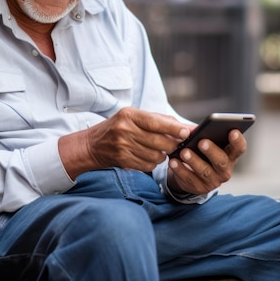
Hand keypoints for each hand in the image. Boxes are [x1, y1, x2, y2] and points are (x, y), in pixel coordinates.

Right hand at [59, 107, 190, 177]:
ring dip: (163, 155)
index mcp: (129, 115)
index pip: (156, 122)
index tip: (187, 132)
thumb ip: (160, 120)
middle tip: (176, 144)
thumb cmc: (119, 127)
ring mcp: (123, 147)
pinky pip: (148, 165)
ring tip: (159, 149)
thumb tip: (187, 127)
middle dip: (172, 144)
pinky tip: (149, 156)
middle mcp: (125, 130)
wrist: (92, 145)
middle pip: (159, 141)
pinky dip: (153, 163)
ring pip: (156, 155)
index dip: (174, 128)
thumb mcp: (134, 117)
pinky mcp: (123, 161)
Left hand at [167, 129, 246, 195]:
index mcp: (230, 155)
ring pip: (204, 171)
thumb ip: (205, 136)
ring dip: (193, 160)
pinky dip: (180, 169)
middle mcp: (225, 170)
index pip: (239, 148)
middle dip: (211, 151)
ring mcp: (213, 181)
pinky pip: (189, 178)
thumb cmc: (201, 152)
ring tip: (183, 152)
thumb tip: (194, 130)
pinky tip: (173, 161)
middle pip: (221, 161)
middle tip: (201, 142)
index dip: (237, 140)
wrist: (190, 173)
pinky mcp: (199, 188)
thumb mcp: (206, 144)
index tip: (232, 131)